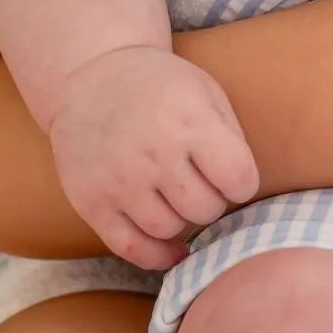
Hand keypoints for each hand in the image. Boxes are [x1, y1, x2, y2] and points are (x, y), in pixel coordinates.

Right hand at [49, 47, 259, 270]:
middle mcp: (153, 153)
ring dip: (181, 219)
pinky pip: (132, 248)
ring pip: (169, 229)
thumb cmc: (160, 86)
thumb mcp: (205, 91)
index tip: (233, 176)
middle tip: (201, 183)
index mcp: (189, 120)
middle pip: (205, 209)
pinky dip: (157, 255)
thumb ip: (230, 137)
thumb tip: (242, 191)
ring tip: (176, 195)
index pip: (237, 178)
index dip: (242, 183)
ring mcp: (119, 181)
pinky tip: (172, 248)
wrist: (90, 76)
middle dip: (212, 200)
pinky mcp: (91, 202)